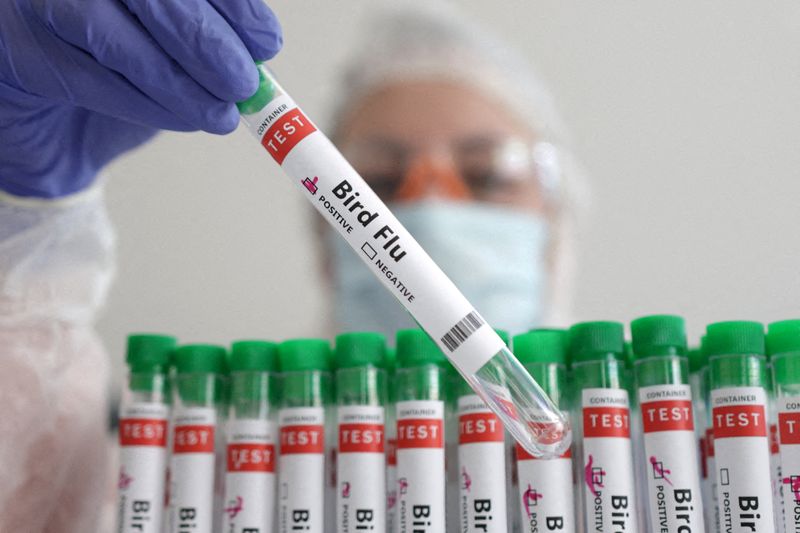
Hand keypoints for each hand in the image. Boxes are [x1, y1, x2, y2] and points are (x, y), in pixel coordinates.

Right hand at [0, 0, 281, 197]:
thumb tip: (258, 47)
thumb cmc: (117, 73)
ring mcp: (33, 4)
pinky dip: (146, 105)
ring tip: (220, 113)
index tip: (266, 40)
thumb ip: (204, 35)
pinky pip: (87, 80)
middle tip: (243, 83)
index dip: (231, 2)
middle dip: (206, 42)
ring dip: (180, 84)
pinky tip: (185, 118)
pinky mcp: (13, 51)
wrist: (54, 128)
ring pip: (116, 38)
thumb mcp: (171, 44)